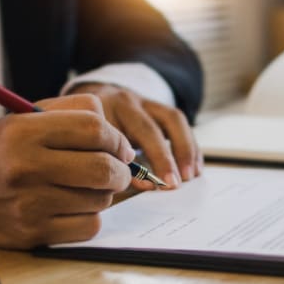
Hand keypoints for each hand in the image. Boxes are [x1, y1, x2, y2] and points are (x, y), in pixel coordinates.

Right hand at [0, 94, 133, 249]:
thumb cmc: (2, 151)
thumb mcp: (25, 118)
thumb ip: (73, 112)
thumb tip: (121, 142)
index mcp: (23, 131)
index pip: (94, 129)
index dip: (117, 139)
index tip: (120, 148)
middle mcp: (25, 167)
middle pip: (103, 168)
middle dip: (121, 170)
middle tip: (118, 170)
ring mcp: (29, 204)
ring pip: (100, 199)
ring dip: (104, 193)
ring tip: (87, 187)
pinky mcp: (34, 234)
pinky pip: (89, 226)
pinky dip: (91, 217)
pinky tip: (75, 208)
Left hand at [68, 83, 201, 190]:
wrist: (91, 98)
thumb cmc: (88, 132)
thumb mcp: (90, 147)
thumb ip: (112, 166)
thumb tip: (146, 185)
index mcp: (100, 113)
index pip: (119, 138)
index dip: (136, 164)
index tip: (151, 185)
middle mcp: (123, 103)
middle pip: (148, 128)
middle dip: (164, 157)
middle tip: (174, 183)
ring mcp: (143, 101)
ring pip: (172, 118)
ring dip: (185, 149)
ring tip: (191, 175)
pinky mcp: (158, 105)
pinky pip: (180, 122)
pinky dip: (190, 145)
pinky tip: (195, 165)